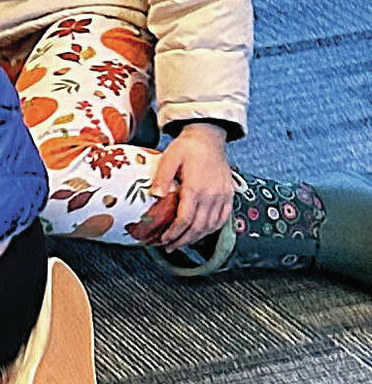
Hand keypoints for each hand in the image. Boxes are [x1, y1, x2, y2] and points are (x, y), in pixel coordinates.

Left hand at [148, 123, 235, 249]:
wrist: (209, 136)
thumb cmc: (187, 147)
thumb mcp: (169, 158)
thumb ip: (162, 178)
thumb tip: (155, 196)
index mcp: (196, 187)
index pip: (185, 219)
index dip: (174, 233)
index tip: (164, 240)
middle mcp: (212, 195)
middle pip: (198, 227)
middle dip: (183, 240)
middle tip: (170, 247)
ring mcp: (223, 195)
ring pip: (212, 225)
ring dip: (197, 238)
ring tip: (183, 243)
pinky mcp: (229, 194)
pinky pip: (224, 218)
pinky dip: (212, 229)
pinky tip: (202, 232)